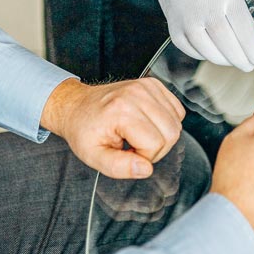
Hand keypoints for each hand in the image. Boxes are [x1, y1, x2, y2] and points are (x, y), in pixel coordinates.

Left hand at [41, 78, 185, 178]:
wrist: (77, 106)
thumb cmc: (84, 130)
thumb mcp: (93, 156)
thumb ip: (119, 167)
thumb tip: (145, 168)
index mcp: (122, 110)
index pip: (155, 144)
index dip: (143, 157)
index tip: (126, 153)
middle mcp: (137, 94)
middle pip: (171, 133)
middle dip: (156, 148)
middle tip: (133, 147)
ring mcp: (147, 86)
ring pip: (177, 122)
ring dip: (161, 135)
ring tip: (139, 135)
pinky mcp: (153, 84)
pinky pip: (177, 110)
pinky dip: (166, 122)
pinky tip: (147, 124)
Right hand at [142, 0, 253, 70]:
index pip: (245, 31)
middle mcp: (205, 8)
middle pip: (228, 46)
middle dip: (242, 60)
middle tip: (250, 63)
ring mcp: (187, 18)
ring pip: (207, 52)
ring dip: (223, 60)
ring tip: (233, 59)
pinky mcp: (172, 22)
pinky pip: (188, 48)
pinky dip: (202, 54)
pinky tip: (212, 52)